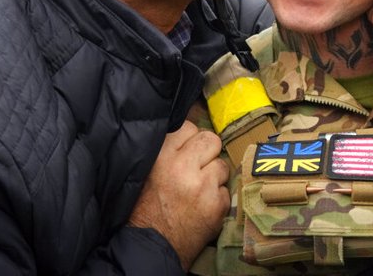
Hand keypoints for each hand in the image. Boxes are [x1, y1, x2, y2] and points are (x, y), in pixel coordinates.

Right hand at [128, 120, 228, 269]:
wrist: (154, 245)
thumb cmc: (146, 208)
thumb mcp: (147, 170)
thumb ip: (165, 149)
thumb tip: (186, 133)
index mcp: (162, 156)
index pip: (189, 127)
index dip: (189, 139)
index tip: (187, 150)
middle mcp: (184, 168)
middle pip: (211, 140)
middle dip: (207, 151)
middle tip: (198, 165)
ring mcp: (203, 186)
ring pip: (222, 165)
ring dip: (214, 175)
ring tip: (199, 188)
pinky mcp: (217, 205)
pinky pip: (226, 190)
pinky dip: (217, 197)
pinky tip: (203, 205)